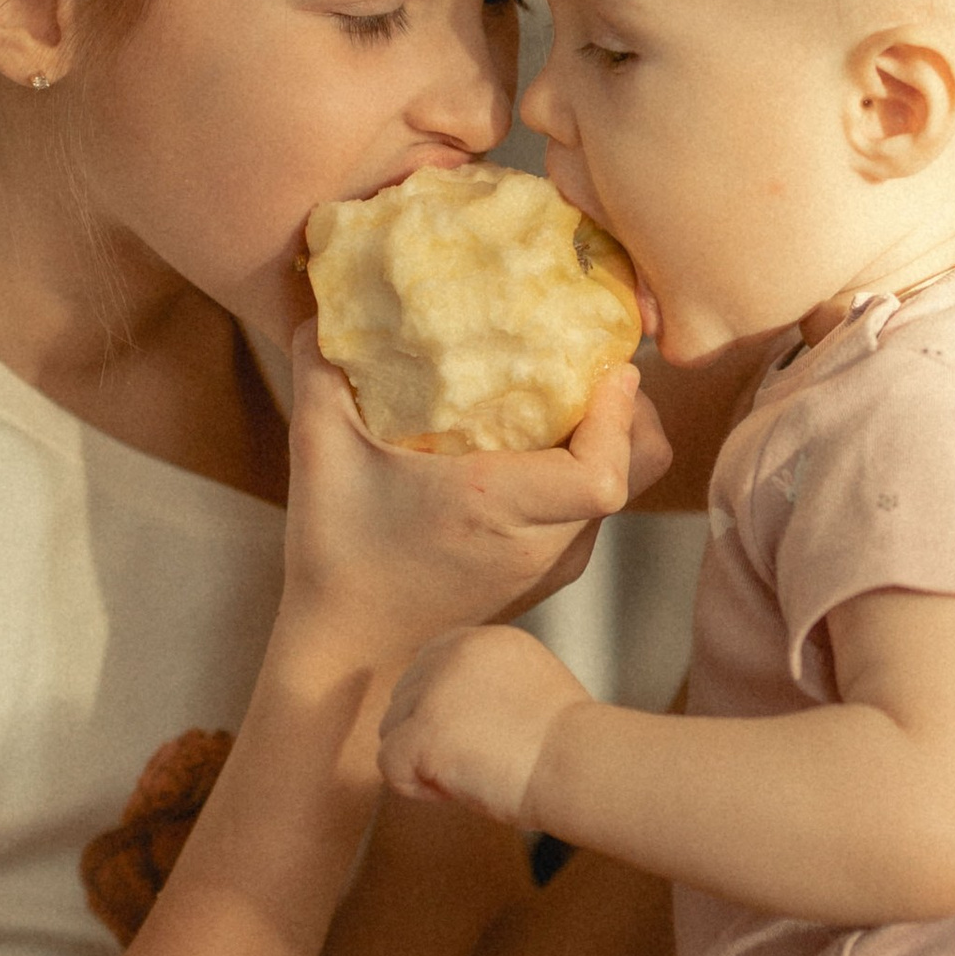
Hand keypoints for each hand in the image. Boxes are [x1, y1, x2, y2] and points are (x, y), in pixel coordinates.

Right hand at [279, 330, 654, 673]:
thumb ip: (318, 370)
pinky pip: (594, 508)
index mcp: (499, 508)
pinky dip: (586, 467)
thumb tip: (321, 298)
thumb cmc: (336, 556)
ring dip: (610, 436)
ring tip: (568, 391)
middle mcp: (542, 542)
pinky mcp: (549, 574)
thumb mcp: (317, 454)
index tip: (608, 369)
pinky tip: (537, 440)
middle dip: (629, 409)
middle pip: (637, 468)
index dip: (620, 416)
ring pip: (624, 488)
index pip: (605, 472)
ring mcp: (554, 563)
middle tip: (592, 362)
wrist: (352, 657)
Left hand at [379, 626, 591, 824]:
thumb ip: (483, 685)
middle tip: (479, 761)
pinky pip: (389, 764)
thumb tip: (444, 714)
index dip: (442, 712)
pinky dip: (417, 787)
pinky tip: (458, 789)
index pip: (427, 668)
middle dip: (429, 737)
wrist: (581, 766)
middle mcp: (452, 654)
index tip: (482, 738)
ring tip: (473, 773)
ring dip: (423, 762)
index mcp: (482, 640)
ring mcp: (434, 691)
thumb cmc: (567, 746)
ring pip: (392, 731)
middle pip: (404, 700)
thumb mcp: (526, 688)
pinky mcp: (422, 730)